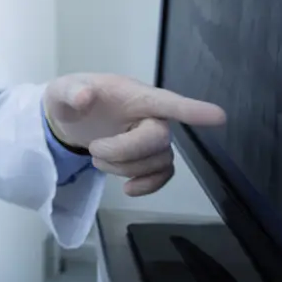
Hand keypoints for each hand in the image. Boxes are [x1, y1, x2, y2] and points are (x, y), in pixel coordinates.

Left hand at [43, 73, 225, 196]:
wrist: (70, 119)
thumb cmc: (72, 99)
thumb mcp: (61, 92)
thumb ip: (71, 92)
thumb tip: (84, 96)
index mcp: (134, 94)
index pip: (168, 101)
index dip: (192, 110)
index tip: (219, 117)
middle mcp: (151, 115)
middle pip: (160, 138)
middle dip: (125, 151)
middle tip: (94, 150)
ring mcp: (152, 137)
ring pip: (159, 161)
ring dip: (125, 168)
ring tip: (97, 157)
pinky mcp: (149, 157)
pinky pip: (164, 176)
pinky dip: (148, 186)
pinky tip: (128, 189)